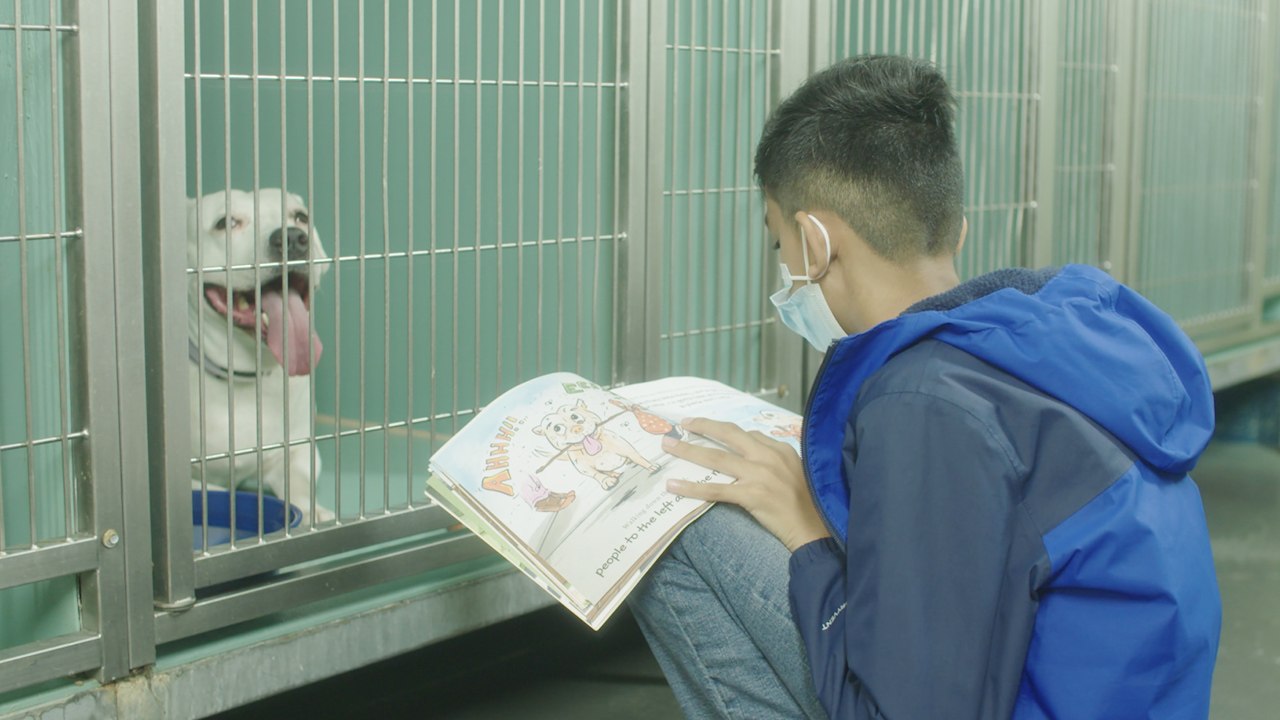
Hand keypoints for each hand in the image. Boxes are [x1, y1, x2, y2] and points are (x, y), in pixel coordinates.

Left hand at [662, 417, 830, 551]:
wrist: (817, 529)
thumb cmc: (810, 503)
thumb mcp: (799, 471)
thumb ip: (777, 459)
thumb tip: (754, 453)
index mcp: (780, 448)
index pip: (747, 434)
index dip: (724, 431)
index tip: (708, 429)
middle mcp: (768, 456)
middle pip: (728, 434)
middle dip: (702, 426)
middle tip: (683, 423)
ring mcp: (758, 474)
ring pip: (716, 457)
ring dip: (689, 450)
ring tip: (669, 445)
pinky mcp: (751, 495)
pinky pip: (715, 489)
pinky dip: (692, 487)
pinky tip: (674, 486)